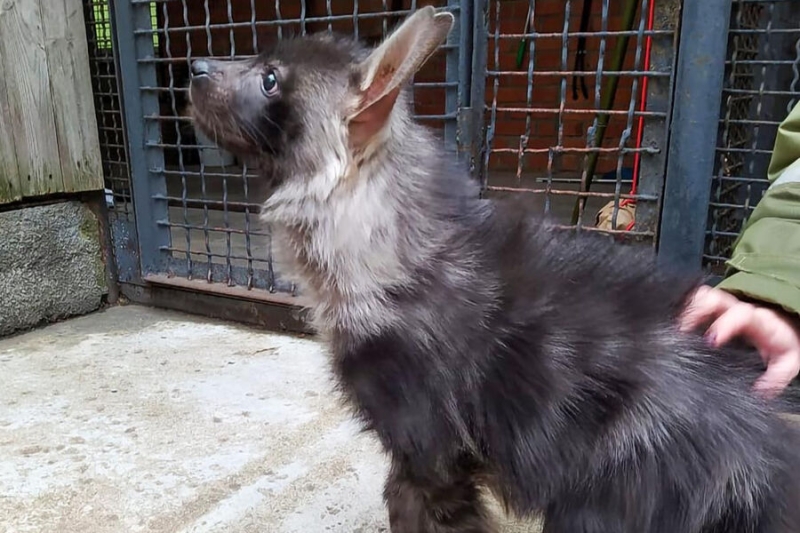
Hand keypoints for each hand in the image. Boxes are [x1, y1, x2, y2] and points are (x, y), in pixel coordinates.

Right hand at [679, 285, 799, 397]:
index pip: (740, 314)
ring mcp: (723, 306)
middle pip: (713, 298)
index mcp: (757, 320)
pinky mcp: (712, 308)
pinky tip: (674, 325)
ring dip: (686, 309)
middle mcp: (737, 309)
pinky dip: (682, 310)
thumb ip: (777, 376)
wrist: (783, 327)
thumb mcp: (787, 362)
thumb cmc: (781, 344)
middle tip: (680, 333)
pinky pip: (693, 301)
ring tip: (673, 330)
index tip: (710, 341)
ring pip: (700, 297)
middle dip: (695, 311)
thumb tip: (760, 392)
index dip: (724, 324)